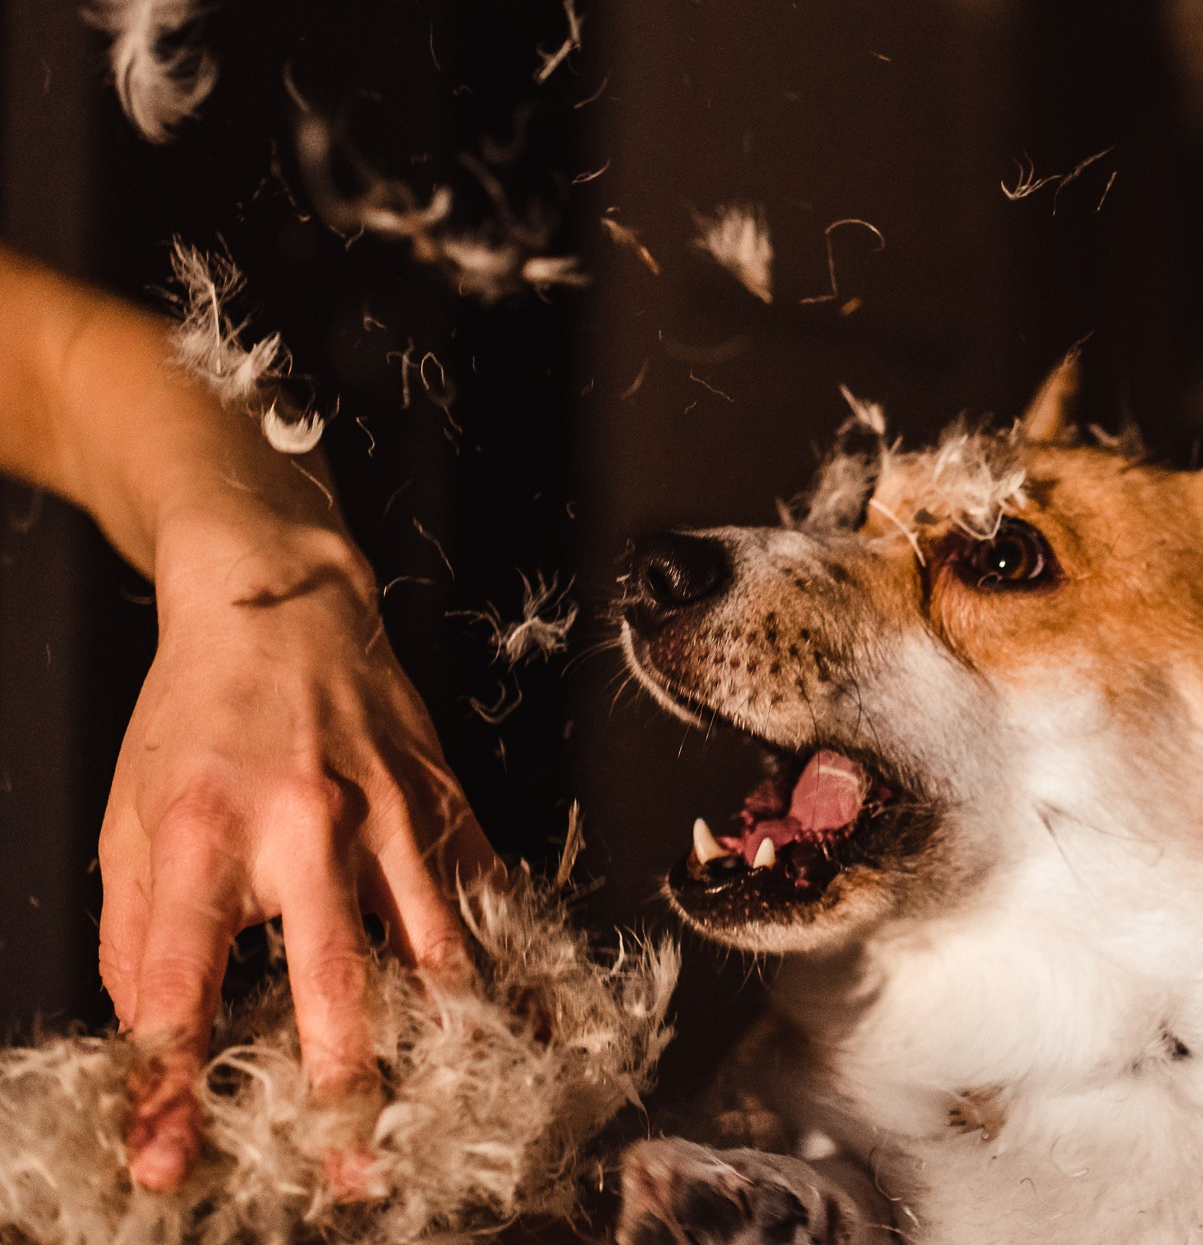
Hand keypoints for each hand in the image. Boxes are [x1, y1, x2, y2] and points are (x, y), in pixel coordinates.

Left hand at [97, 511, 495, 1192]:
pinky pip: (485, 896)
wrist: (283, 602)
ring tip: (446, 1111)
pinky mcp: (446, 802)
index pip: (180, 981)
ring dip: (443, 1041)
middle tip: (342, 1166)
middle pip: (334, 977)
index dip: (169, 1081)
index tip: (164, 1157)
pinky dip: (497, 964)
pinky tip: (506, 1018)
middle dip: (340, 1085)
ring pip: (436, 947)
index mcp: (204, 834)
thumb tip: (153, 1035)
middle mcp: (305, 826)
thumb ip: (137, 933)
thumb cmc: (196, 713)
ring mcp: (392, 813)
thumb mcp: (129, 816)